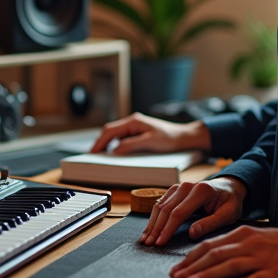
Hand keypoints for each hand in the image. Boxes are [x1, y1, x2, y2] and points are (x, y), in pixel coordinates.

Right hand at [92, 113, 210, 154]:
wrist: (185, 137)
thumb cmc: (171, 138)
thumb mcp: (151, 142)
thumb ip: (132, 145)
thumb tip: (115, 150)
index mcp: (134, 121)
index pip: (110, 130)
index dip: (100, 142)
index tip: (92, 152)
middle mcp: (133, 122)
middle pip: (110, 131)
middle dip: (100, 143)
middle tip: (92, 156)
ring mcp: (135, 127)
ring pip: (115, 135)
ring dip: (107, 144)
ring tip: (100, 156)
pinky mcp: (139, 133)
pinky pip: (122, 138)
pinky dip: (115, 145)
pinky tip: (114, 154)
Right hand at [139, 177, 245, 246]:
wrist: (229, 187)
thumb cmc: (230, 202)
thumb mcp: (228, 215)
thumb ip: (211, 223)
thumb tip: (192, 234)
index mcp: (201, 190)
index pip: (179, 213)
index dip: (167, 229)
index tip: (160, 243)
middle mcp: (187, 186)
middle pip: (166, 209)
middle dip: (156, 228)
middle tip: (148, 245)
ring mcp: (179, 186)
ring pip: (160, 206)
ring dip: (151, 224)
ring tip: (145, 240)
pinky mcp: (174, 190)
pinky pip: (160, 204)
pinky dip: (153, 217)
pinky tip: (149, 229)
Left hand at [169, 225, 277, 277]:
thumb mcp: (256, 237)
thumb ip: (234, 245)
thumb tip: (210, 256)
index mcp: (243, 234)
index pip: (210, 245)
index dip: (191, 257)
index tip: (177, 268)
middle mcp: (250, 244)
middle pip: (215, 254)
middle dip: (192, 267)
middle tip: (175, 277)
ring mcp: (262, 258)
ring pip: (230, 265)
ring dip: (208, 275)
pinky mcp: (275, 272)